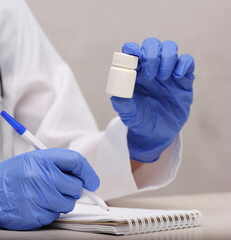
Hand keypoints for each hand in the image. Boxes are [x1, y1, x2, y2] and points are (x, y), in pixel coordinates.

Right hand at [0, 148, 99, 229]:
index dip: (87, 172)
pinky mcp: (36, 214)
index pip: (76, 162)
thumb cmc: (9, 177)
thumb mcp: (30, 161)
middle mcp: (42, 177)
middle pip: (76, 186)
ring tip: (43, 196)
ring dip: (61, 202)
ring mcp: (39, 197)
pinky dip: (49, 211)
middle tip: (59, 188)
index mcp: (41, 159)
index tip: (92, 181)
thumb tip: (81, 175)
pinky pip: (55, 215)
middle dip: (72, 189)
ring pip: (68, 203)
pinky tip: (35, 204)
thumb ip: (54, 165)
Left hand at [111, 37, 194, 161]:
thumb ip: (122, 103)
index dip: (133, 49)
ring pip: (169, 48)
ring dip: (167, 57)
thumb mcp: (128, 114)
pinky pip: (187, 61)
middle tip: (149, 75)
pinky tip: (177, 77)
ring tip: (162, 77)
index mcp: (134, 72)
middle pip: (152, 45)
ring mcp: (167, 72)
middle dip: (151, 55)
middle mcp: (150, 68)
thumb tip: (117, 93)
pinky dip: (183, 63)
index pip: (132, 51)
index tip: (135, 57)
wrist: (157, 134)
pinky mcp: (183, 79)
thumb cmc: (139, 120)